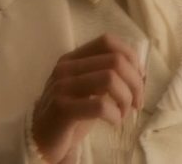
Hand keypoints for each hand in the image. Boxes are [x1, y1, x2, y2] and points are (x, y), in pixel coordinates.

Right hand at [31, 34, 144, 162]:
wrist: (41, 140)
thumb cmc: (72, 113)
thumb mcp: (90, 88)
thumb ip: (108, 74)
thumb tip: (140, 71)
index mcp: (72, 58)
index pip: (108, 41)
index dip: (131, 56)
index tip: (139, 76)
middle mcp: (65, 68)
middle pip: (115, 61)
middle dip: (135, 82)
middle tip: (137, 101)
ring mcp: (61, 87)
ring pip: (110, 79)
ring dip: (126, 98)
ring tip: (125, 112)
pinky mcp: (61, 109)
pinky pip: (100, 106)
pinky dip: (115, 115)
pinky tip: (115, 121)